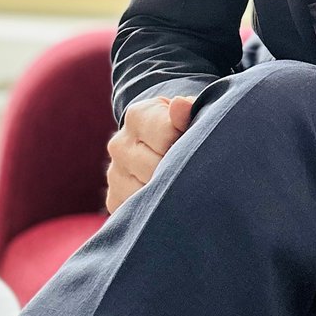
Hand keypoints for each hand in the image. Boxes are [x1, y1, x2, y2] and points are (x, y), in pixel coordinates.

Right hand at [105, 94, 195, 213]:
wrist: (161, 146)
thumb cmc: (184, 128)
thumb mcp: (190, 113)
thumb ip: (190, 110)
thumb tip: (180, 105)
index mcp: (138, 116)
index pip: (166, 135)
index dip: (188, 144)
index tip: (200, 147)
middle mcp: (119, 144)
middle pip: (156, 167)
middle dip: (180, 171)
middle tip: (198, 171)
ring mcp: (114, 173)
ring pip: (146, 192)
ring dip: (170, 193)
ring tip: (187, 186)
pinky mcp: (114, 199)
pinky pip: (135, 210)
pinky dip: (156, 210)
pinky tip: (169, 201)